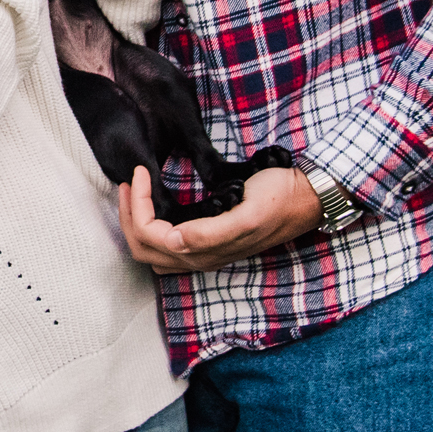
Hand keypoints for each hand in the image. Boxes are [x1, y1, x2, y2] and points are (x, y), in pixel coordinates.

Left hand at [118, 163, 323, 273]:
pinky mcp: (208, 243)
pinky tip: (154, 203)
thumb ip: (211, 232)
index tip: (141, 173)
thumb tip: (174, 241)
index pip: (149, 236)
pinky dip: (149, 225)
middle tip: (130, 181)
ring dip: (135, 221)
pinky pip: (165, 244)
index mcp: (206, 251)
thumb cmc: (279, 198)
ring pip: (150, 250)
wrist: (305, 199)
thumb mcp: (247, 211)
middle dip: (127, 215)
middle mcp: (200, 258)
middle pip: (142, 248)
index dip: (137, 206)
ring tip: (135, 190)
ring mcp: (203, 253)